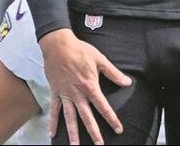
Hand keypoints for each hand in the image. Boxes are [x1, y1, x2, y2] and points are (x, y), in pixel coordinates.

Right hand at [40, 29, 131, 144]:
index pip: (103, 106)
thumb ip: (113, 73)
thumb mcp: (100, 60)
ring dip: (72, 133)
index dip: (111, 119)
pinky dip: (53, 122)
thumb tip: (127, 82)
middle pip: (87, 117)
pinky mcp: (55, 92)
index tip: (118, 129)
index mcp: (90, 86)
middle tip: (99, 144)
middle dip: (93, 132)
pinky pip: (54, 110)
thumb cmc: (80, 50)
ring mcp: (65, 95)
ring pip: (70, 118)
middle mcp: (77, 94)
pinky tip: (52, 134)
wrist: (58, 45)